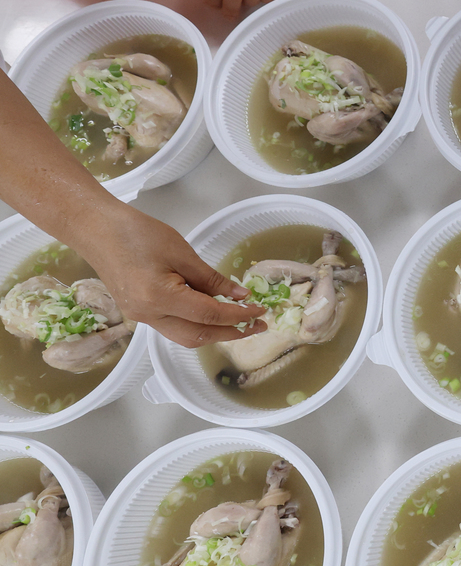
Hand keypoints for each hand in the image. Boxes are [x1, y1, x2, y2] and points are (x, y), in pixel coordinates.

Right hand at [79, 207, 265, 347]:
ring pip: (185, 336)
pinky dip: (197, 323)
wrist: (95, 229)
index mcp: (159, 299)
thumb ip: (211, 279)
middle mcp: (148, 315)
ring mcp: (140, 317)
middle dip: (231, 333)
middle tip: (257, 325)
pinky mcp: (138, 312)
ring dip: (215, 332)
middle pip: (198, 336)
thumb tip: (239, 296)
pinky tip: (213, 312)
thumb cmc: (136, 233)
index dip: (239, 316)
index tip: (260, 310)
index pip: (210, 316)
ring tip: (240, 322)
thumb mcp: (181, 252)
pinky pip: (173, 326)